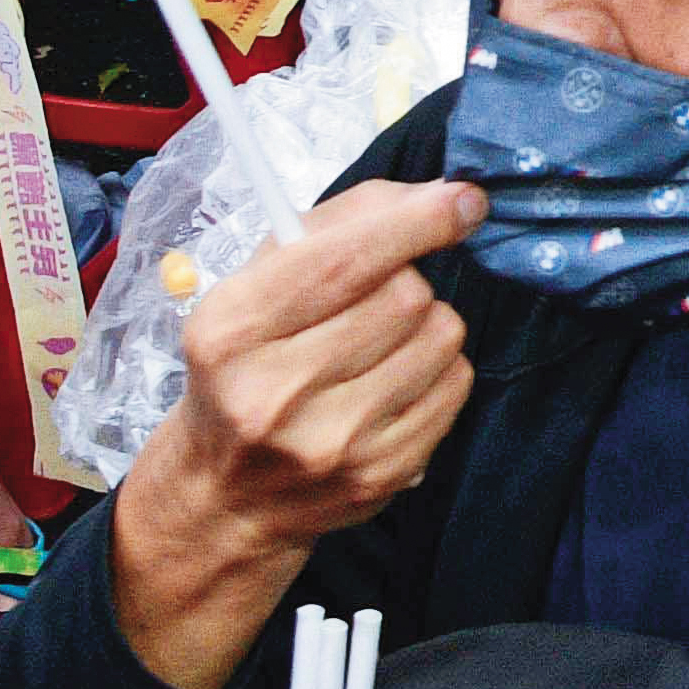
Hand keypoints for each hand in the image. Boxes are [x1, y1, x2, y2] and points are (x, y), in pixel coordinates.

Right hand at [138, 173, 480, 583]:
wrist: (225, 494)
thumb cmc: (247, 365)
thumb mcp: (257, 283)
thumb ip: (340, 225)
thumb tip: (440, 195)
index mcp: (230, 332)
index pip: (341, 262)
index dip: (414, 223)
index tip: (463, 198)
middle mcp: (274, 393)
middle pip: (403, 296)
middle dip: (406, 277)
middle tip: (379, 293)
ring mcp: (330, 443)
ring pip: (439, 337)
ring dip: (428, 322)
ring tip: (385, 339)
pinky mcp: (379, 474)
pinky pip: (455, 385)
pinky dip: (440, 368)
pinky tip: (397, 378)